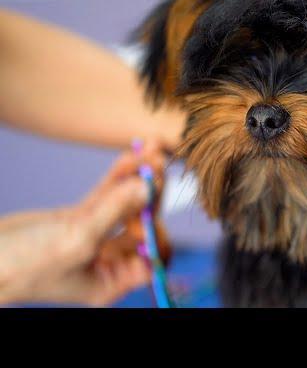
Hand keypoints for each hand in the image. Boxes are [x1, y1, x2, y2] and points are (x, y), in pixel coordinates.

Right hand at [0, 141, 166, 306]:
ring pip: (127, 204)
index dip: (158, 231)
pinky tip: (130, 156)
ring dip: (138, 177)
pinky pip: (107, 195)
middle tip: (158, 163)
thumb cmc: (24, 265)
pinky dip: (118, 176)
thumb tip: (146, 187)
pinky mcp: (78, 218)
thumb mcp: (77, 240)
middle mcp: (108, 260)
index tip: (153, 206)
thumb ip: (114, 212)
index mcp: (112, 279)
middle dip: (152, 193)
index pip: (153, 256)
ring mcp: (94, 236)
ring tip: (149, 149)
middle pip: (143, 223)